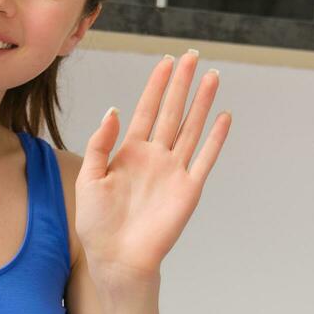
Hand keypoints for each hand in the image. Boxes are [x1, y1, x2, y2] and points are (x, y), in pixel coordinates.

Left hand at [76, 50, 231, 281]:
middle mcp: (155, 157)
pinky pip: (205, 159)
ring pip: (191, 128)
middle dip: (181, 83)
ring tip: (212, 76)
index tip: (165, 61)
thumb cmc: (97, 223)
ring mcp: (174, 171)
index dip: (155, 85)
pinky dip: (215, 138)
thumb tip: (114, 111)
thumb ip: (100, 144)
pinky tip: (224, 117)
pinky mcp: (188, 189)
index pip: (146, 110)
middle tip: (192, 55)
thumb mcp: (89, 178)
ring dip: (202, 103)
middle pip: (172, 111)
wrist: (116, 258)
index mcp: (129, 152)